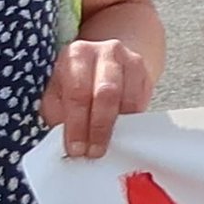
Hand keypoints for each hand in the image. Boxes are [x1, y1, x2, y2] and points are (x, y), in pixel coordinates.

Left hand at [41, 37, 149, 156]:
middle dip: (99, 127)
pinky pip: (142, 100)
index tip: (76, 149)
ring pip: (129, 98)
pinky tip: (121, 130)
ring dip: (118, 126)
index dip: (77, 124)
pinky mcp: (146, 71)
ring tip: (108, 144)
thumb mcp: (57, 93)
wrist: (107, 61)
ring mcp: (130, 58)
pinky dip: (132, 120)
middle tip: (95, 151)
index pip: (77, 92)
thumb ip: (58, 113)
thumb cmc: (77, 82)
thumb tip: (63, 141)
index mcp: (76, 54)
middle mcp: (105, 51)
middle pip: (107, 92)